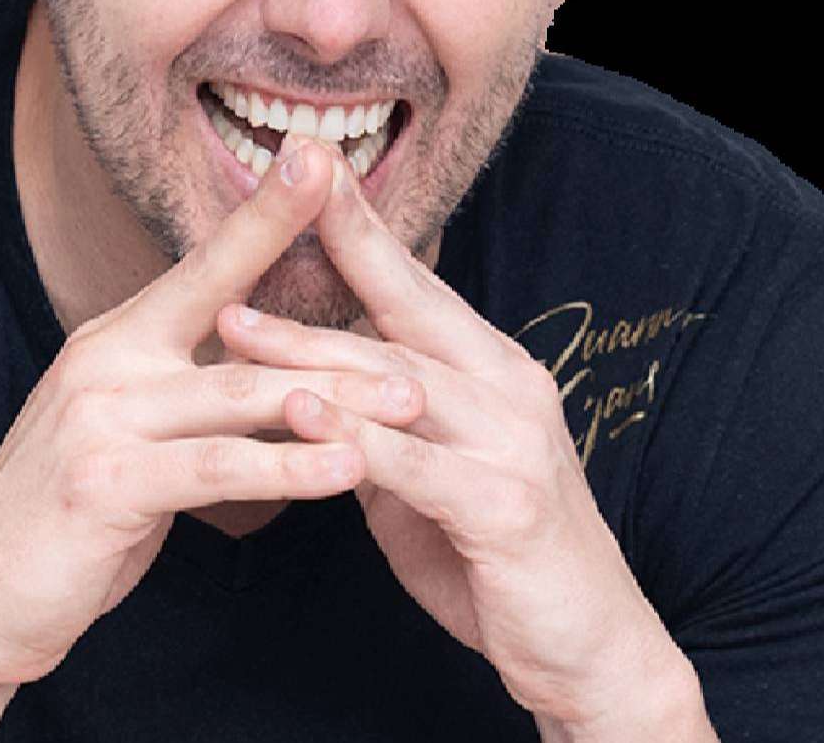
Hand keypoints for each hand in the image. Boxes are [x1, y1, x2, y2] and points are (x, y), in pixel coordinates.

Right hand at [0, 138, 426, 692]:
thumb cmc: (69, 521)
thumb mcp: (131, 438)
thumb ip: (188, 395)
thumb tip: (272, 372)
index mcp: (117, 337)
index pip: (208, 265)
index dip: (266, 211)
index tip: (321, 158)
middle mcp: (106, 357)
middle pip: (240, 321)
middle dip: (337, 328)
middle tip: (422, 334)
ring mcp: (98, 416)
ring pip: (240, 395)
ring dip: (334, 401)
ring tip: (409, 406)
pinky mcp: (103, 480)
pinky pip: (217, 467)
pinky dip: (289, 468)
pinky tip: (346, 471)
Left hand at [216, 141, 690, 727]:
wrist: (588, 651)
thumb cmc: (499, 560)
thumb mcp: (429, 478)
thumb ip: (380, 425)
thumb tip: (308, 388)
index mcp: (493, 372)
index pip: (416, 286)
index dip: (362, 229)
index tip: (309, 174)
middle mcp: (511, 389)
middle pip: (405, 313)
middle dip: (334, 256)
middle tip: (262, 207)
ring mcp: (513, 444)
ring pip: (397, 382)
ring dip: (310, 353)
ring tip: (235, 325)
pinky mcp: (506, 506)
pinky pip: (414, 463)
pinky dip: (353, 436)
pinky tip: (300, 412)